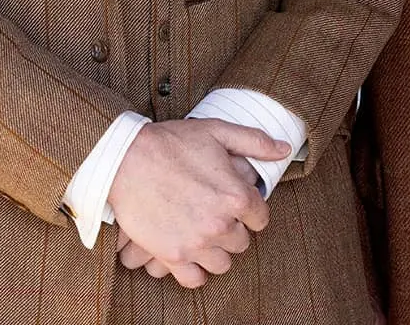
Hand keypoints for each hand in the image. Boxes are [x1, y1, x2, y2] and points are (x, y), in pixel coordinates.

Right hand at [106, 118, 289, 287]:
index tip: (235, 204)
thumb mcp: (217, 131)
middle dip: (232, 230)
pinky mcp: (172, 256)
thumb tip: (284, 149)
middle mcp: (220, 224)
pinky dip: (195, 270)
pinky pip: (195, 279)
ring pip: (222, 263)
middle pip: (241, 242)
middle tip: (214, 216)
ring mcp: (196, 243)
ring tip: (202, 234)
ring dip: (215, 251)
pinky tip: (190, 253)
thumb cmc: (171, 142)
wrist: (124, 159)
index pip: (261, 218)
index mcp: (236, 195)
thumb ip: (254, 142)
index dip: (249, 210)